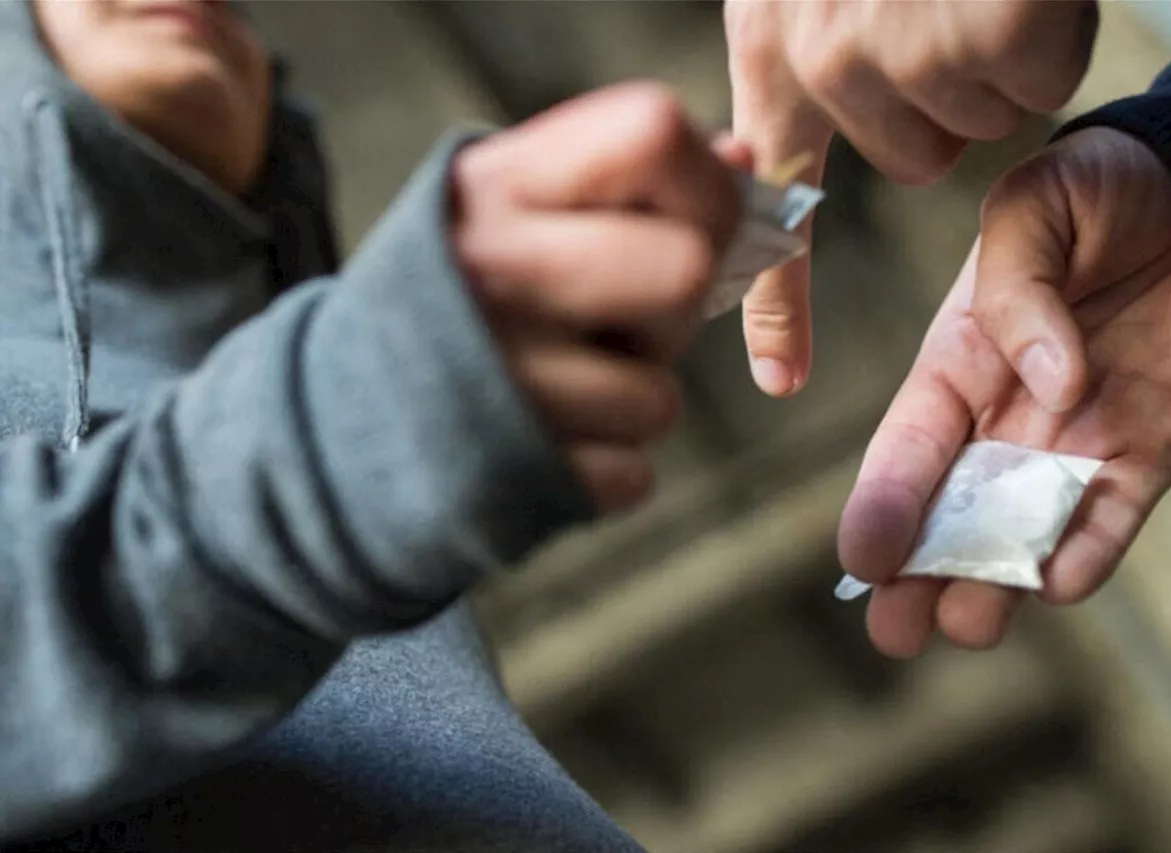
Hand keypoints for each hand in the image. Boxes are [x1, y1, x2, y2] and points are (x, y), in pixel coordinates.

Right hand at [451, 83, 748, 513]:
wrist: (339, 423)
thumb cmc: (460, 300)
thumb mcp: (513, 212)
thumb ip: (619, 180)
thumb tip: (741, 158)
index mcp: (497, 184)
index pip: (655, 133)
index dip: (706, 185)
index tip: (694, 223)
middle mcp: (491, 270)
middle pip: (685, 272)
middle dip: (675, 311)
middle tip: (622, 321)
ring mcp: (499, 380)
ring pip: (659, 399)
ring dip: (630, 402)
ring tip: (559, 386)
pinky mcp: (515, 475)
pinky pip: (631, 475)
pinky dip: (604, 468)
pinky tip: (547, 442)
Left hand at [724, 0, 1098, 395]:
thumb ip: (794, 67)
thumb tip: (758, 153)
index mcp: (772, 51)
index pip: (777, 206)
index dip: (781, 303)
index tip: (781, 380)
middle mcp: (824, 60)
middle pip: (915, 158)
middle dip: (941, 103)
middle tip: (937, 15)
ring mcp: (908, 49)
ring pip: (976, 120)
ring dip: (988, 60)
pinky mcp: (992, 30)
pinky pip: (1040, 78)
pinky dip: (1046, 33)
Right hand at [838, 128, 1170, 657]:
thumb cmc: (1108, 187)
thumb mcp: (1033, 208)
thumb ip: (1019, 293)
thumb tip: (1050, 388)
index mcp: (960, 358)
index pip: (909, 442)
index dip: (883, 501)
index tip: (862, 557)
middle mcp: (1007, 413)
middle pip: (951, 508)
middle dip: (919, 571)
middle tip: (894, 633)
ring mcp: (1077, 440)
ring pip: (1022, 529)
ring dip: (994, 580)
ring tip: (967, 626)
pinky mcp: (1151, 451)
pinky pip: (1113, 515)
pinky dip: (1089, 552)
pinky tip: (1059, 585)